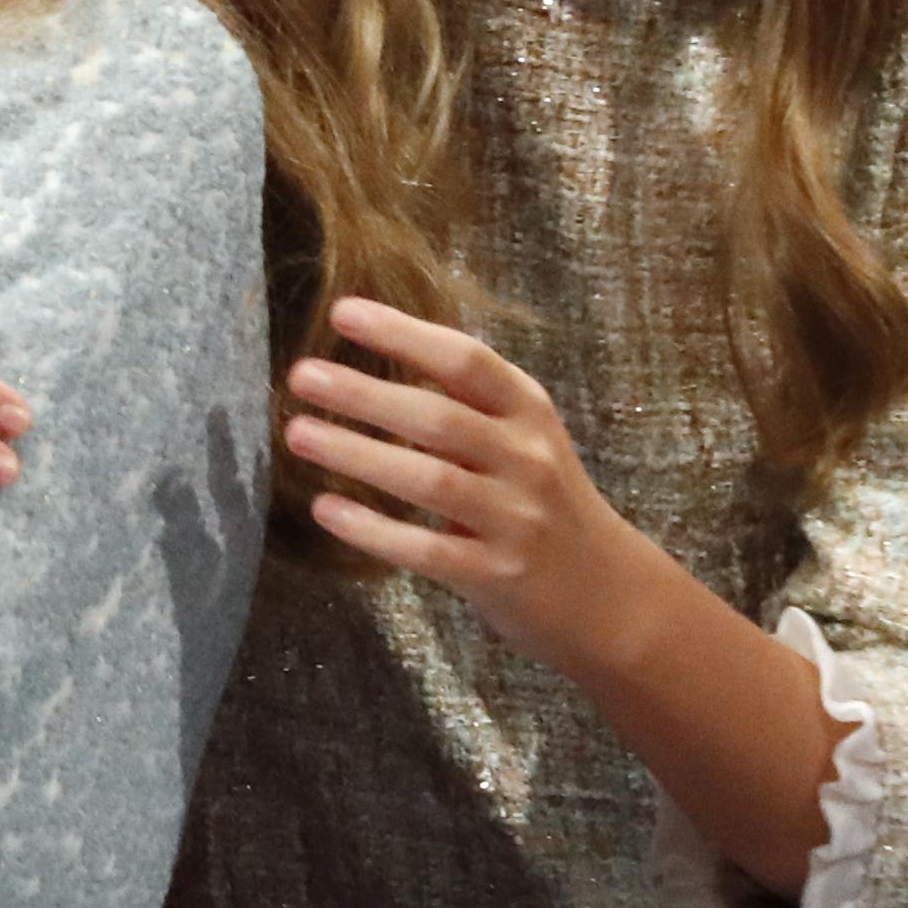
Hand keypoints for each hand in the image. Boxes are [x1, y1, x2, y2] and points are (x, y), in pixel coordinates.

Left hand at [283, 295, 658, 672]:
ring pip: (430, 480)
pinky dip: (373, 529)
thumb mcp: (523, 438)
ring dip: (358, 455)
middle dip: (365, 394)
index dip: (403, 334)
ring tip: (297, 434)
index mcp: (530, 412)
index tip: (341, 312)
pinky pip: (427, 549)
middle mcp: (528, 459)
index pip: (465, 360)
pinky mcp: (498, 575)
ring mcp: (516, 520)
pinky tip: (326, 510)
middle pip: (439, 418)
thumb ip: (465, 403)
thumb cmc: (545, 501)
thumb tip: (367, 359)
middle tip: (301, 376)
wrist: (610, 595)